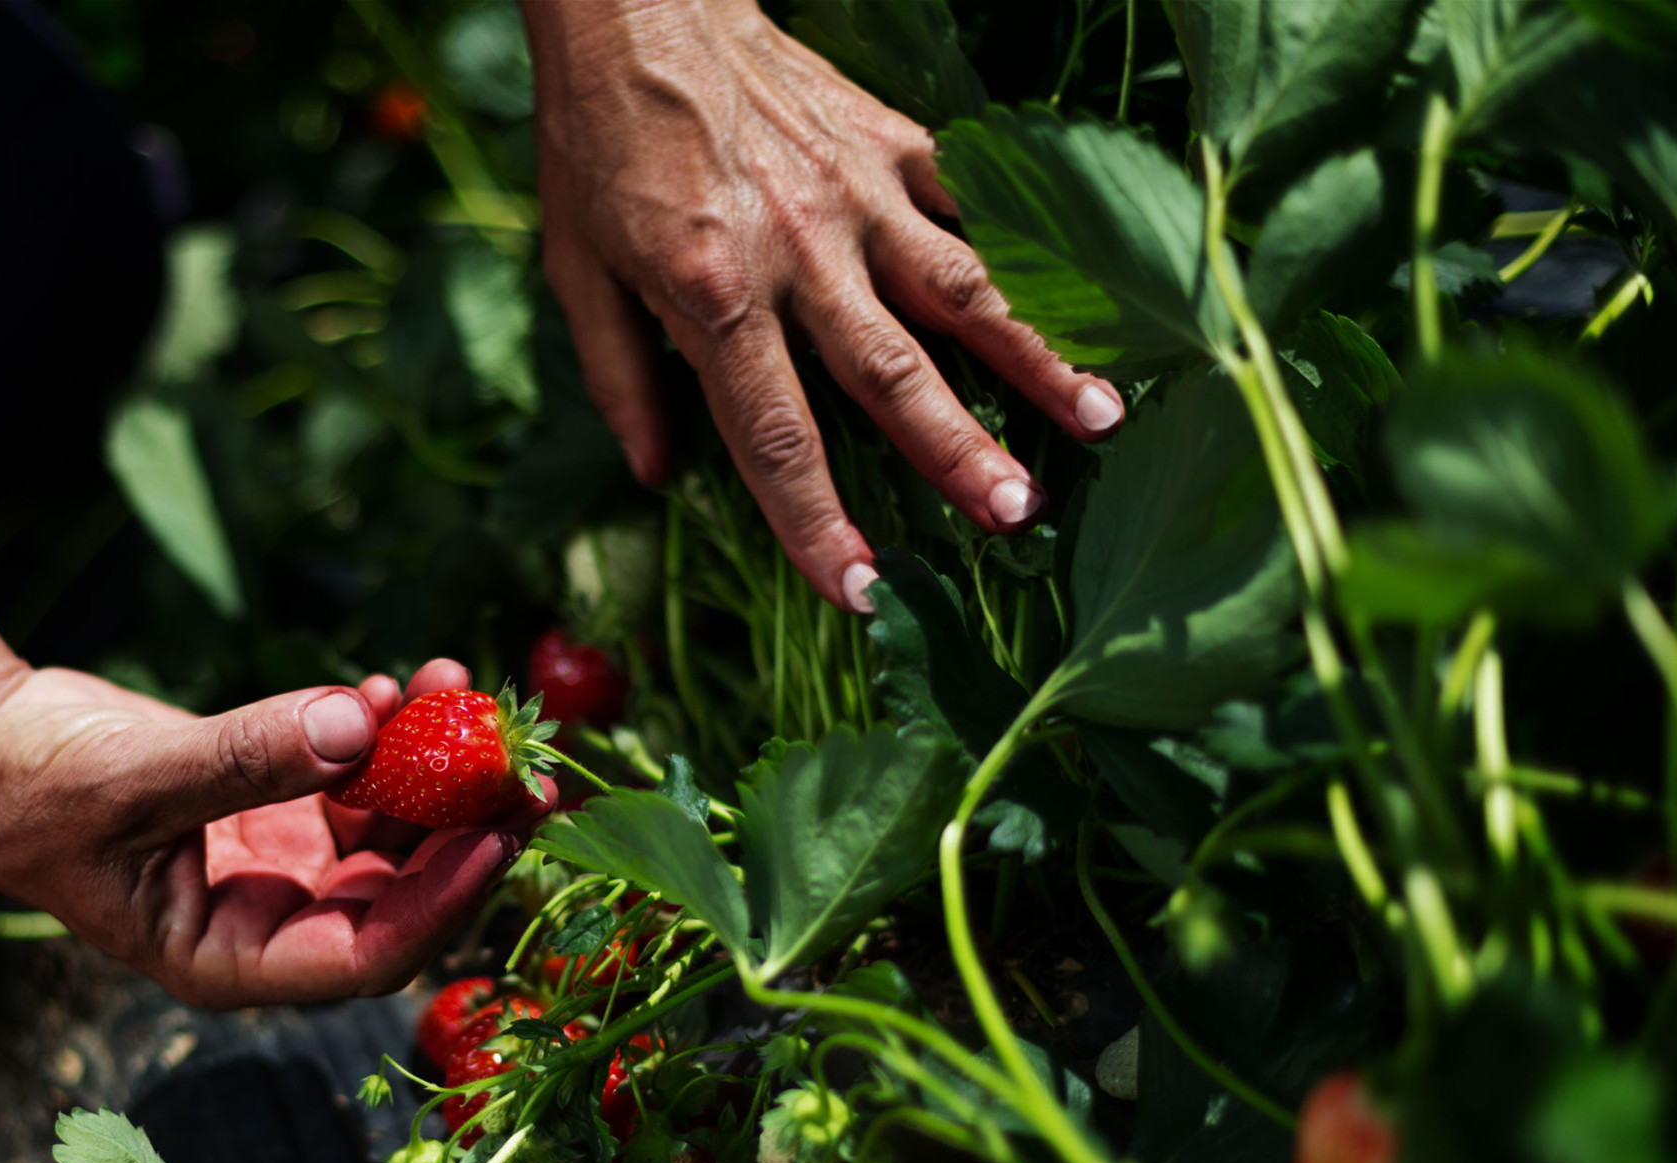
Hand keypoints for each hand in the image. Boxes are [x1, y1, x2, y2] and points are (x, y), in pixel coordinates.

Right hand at [0, 658, 533, 1008]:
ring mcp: (278, 868)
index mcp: (229, 961)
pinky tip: (397, 683)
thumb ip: (248, 754)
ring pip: (391, 833)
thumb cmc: (29, 786)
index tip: (500, 835)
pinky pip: (359, 784)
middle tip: (527, 763)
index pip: (365, 956)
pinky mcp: (277, 810)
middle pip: (401, 895)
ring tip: (456, 685)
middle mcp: (267, 926)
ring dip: (432, 767)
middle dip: (464, 829)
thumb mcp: (136, 774)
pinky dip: (386, 737)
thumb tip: (364, 724)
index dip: (443, 902)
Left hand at [524, 0, 1127, 610]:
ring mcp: (856, 192)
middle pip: (890, 373)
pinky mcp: (890, 140)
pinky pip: (968, 201)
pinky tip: (1085, 302)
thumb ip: (618, 375)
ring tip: (1101, 417)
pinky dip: (1024, 254)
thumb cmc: (599, 144)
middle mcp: (798, 249)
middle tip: (1018, 514)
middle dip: (957, 452)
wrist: (639, 9)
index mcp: (712, 292)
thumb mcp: (575, 267)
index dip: (816, 521)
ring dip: (1034, 356)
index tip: (862, 590)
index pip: (774, 434)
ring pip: (961, 287)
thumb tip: (653, 473)